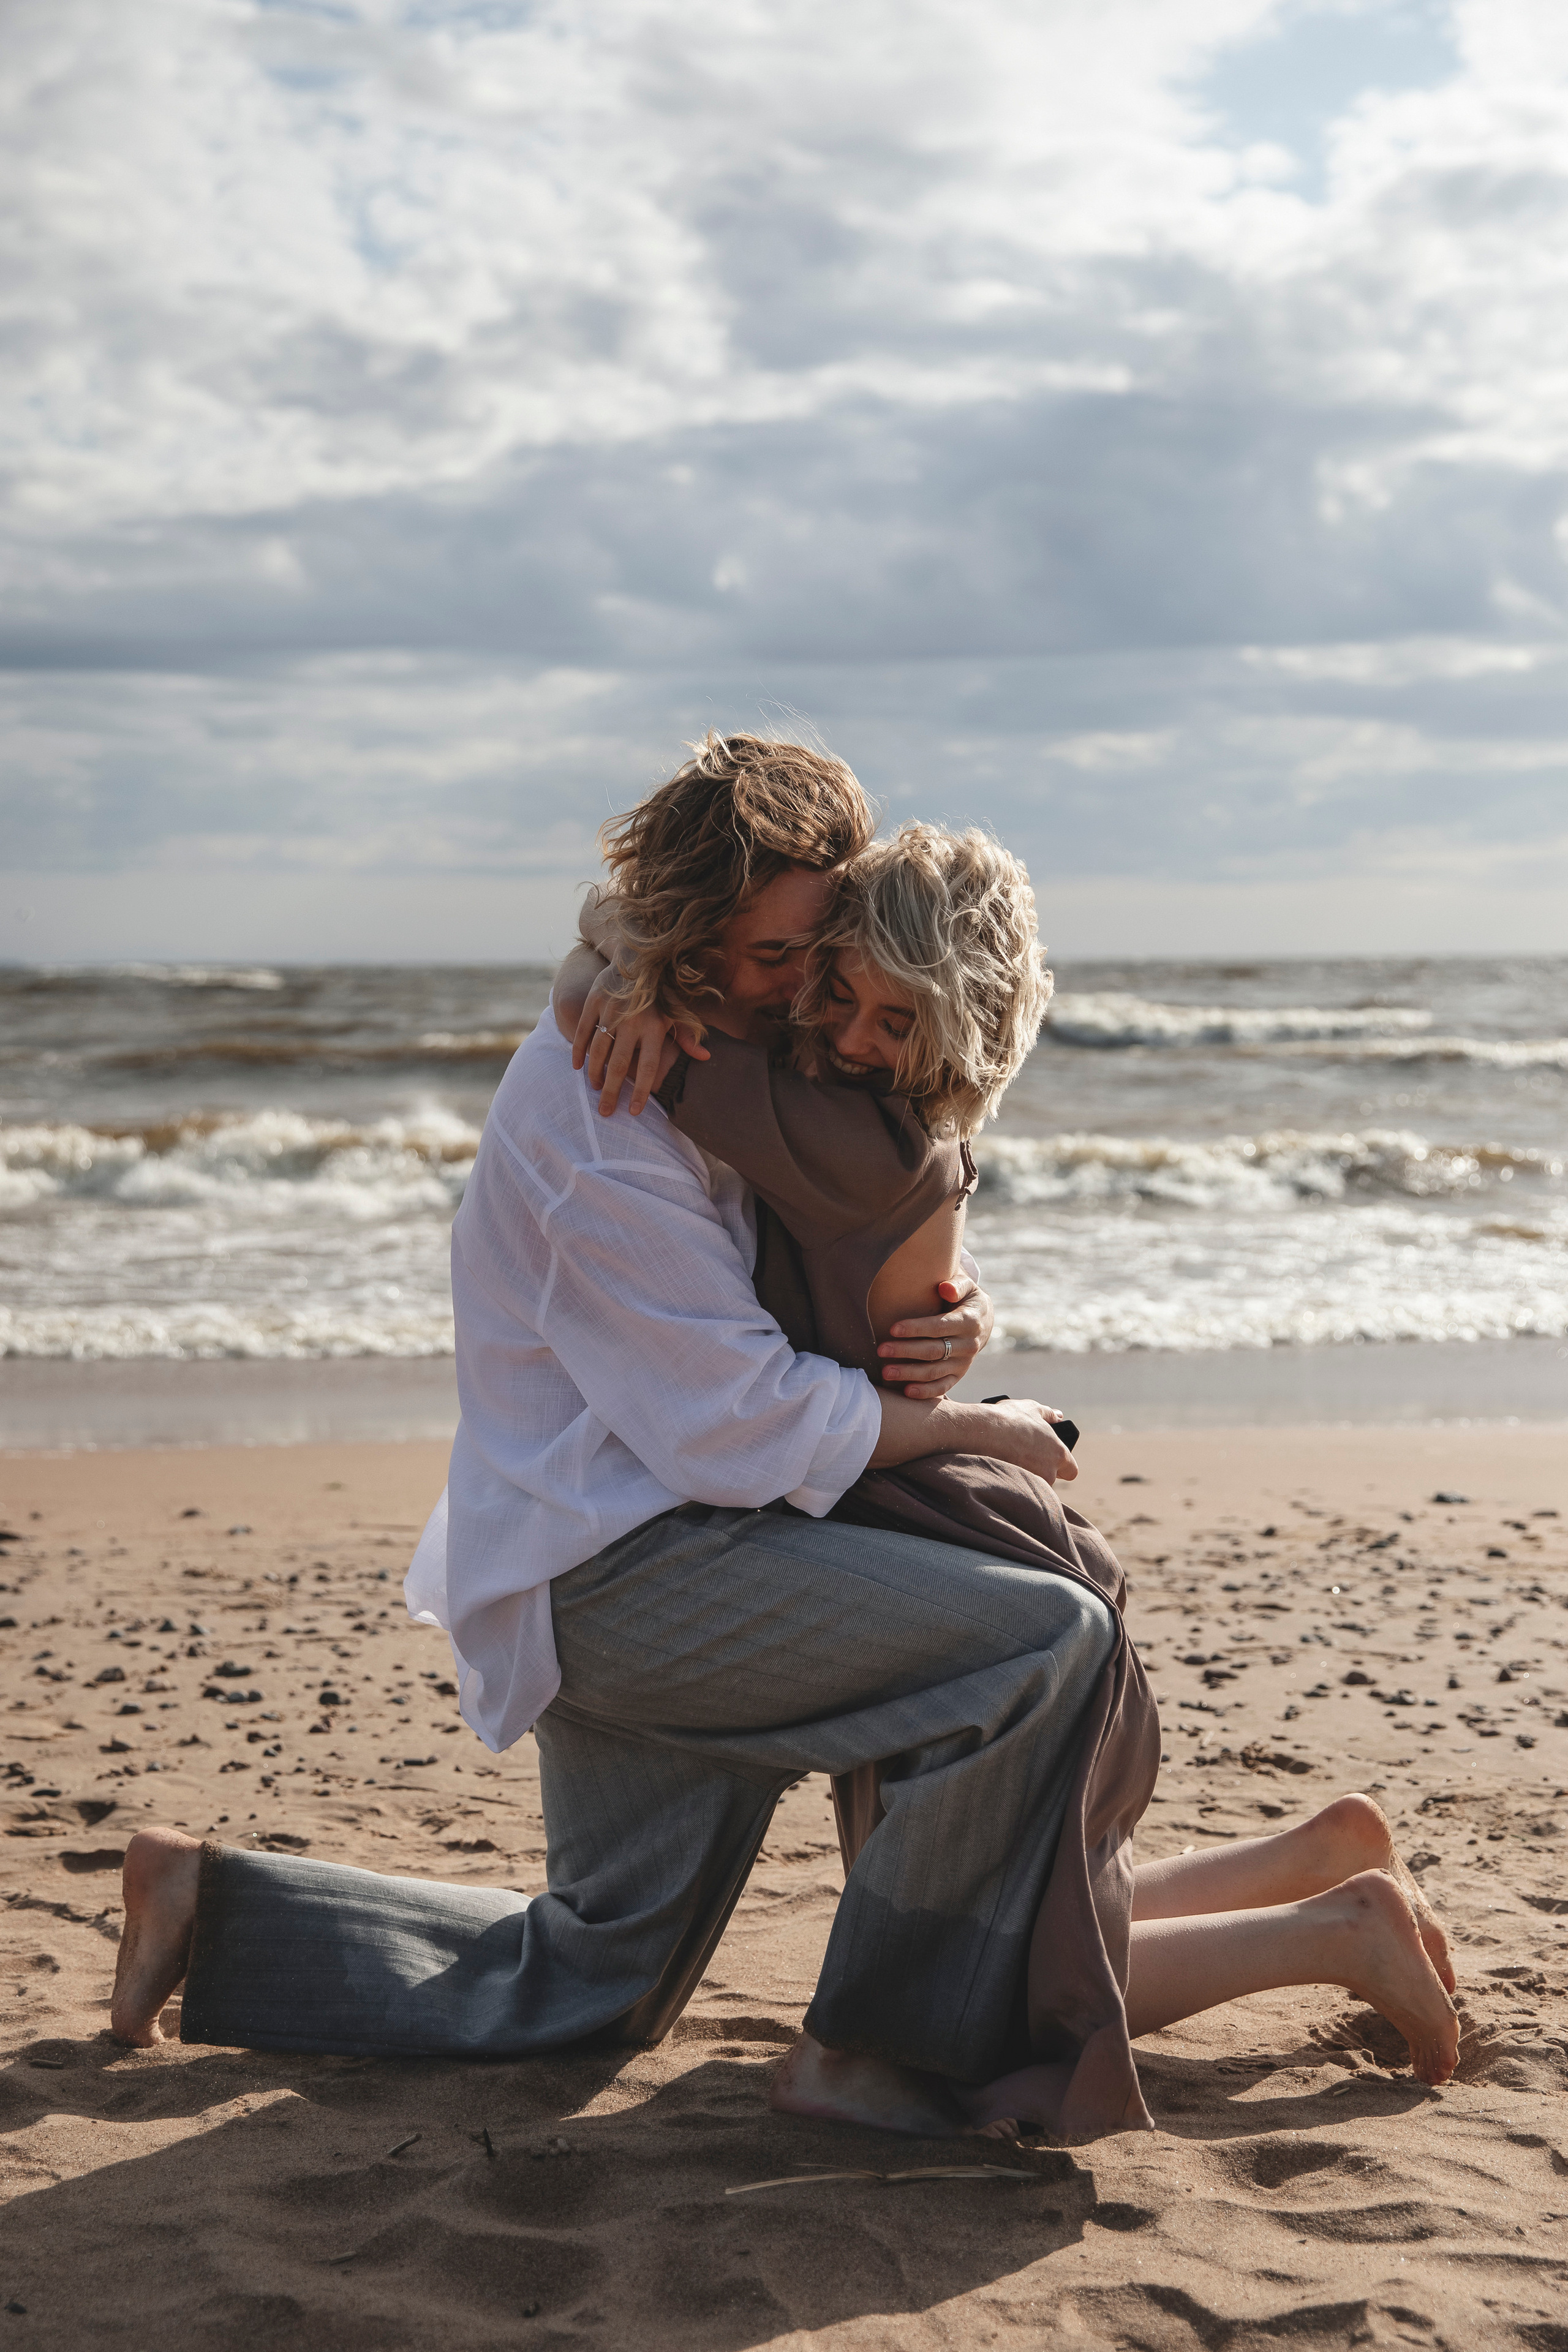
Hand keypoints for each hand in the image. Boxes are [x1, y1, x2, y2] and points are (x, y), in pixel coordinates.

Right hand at [572, 975, 708, 1117]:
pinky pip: (582, 1032)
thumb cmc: (660, 994)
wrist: (638, 958)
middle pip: (621, 1065)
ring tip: (596, 1089)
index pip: (649, 1067)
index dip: (642, 1091)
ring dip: (595, 1074)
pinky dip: (578, 1051)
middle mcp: (632, 1021)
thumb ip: (688, 1036)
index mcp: (655, 1027)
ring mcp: (611, 1011)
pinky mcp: (594, 1002)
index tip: (634, 1111)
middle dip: (613, 1092)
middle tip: (606, 1113)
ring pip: (599, 1051)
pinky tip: (578, 1067)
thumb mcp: (676, 1013)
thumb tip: (705, 1057)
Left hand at [876, 1277, 994, 1399]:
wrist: (983, 1320)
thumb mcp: (967, 1287)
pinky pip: (943, 1386)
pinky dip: (926, 1391)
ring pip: (935, 1372)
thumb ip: (957, 1285)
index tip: (892, 1329)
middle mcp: (969, 1345)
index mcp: (969, 1321)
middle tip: (881, 1350)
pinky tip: (906, 1391)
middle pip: (933, 1351)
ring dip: (910, 1373)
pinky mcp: (959, 1375)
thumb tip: (945, 1288)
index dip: (916, 1329)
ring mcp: (964, 1363)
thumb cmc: (965, 1298)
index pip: (939, 1327)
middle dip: (905, 1351)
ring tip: (886, 1372)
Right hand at [964, 1397, 1077, 1484]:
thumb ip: (1049, 1414)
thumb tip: (1058, 1416)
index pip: (1071, 1470)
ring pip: (1033, 1484)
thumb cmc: (1009, 1419)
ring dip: (1025, 1475)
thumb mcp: (1032, 1409)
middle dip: (1040, 1470)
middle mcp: (1049, 1473)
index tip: (1051, 1459)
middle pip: (1050, 1478)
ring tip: (1009, 1459)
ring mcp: (1031, 1483)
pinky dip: (1010, 1481)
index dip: (1062, 1466)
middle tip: (1024, 1455)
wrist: (981, 1433)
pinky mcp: (1013, 1490)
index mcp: (1058, 1454)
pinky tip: (1001, 1465)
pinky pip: (1016, 1489)